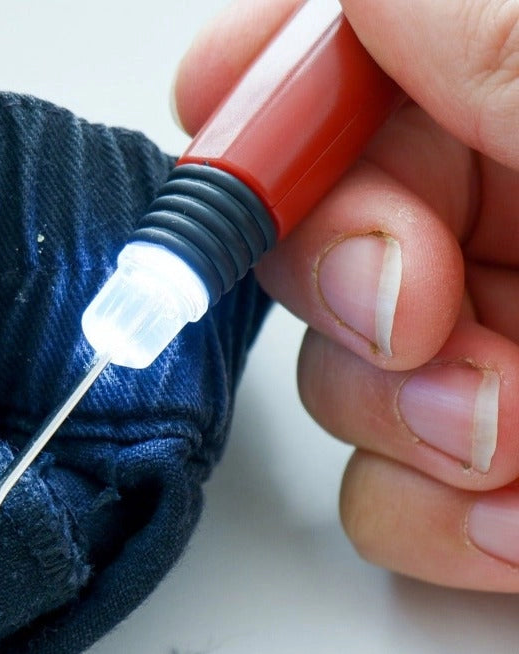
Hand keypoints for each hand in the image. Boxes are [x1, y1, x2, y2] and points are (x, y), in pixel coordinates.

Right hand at [174, 0, 518, 589]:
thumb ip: (503, 36)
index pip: (349, 64)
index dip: (273, 104)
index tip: (243, 148)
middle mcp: (517, 218)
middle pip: (320, 227)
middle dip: (345, 284)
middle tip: (413, 316)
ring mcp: (499, 353)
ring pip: (341, 378)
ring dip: (403, 424)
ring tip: (516, 449)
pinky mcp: (498, 478)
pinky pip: (385, 497)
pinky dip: (435, 523)